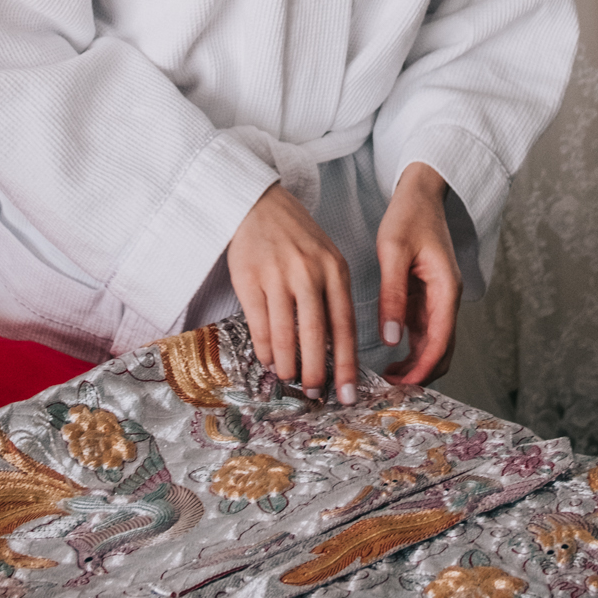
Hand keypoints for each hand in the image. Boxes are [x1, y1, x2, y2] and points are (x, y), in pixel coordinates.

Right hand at [227, 183, 359, 403]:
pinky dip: (264, 347)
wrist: (258, 204)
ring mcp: (278, 274)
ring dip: (287, 362)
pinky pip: (258, 322)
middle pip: (315, 333)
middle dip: (316, 371)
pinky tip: (268, 358)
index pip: (344, 325)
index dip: (346, 363)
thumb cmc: (296, 237)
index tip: (348, 392)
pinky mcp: (249, 277)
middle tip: (315, 394)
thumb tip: (333, 350)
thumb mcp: (326, 259)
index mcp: (334, 269)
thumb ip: (332, 297)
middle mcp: (309, 272)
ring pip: (285, 332)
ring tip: (289, 378)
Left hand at [377, 163, 460, 386]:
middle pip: (443, 350)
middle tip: (389, 389)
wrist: (421, 193)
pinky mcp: (430, 296)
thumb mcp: (393, 251)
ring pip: (435, 343)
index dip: (423, 369)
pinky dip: (412, 348)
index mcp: (447, 288)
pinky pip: (425, 331)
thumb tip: (392, 338)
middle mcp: (449, 298)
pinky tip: (390, 355)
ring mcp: (440, 299)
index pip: (441, 341)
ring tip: (386, 378)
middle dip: (421, 374)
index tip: (400, 386)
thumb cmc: (409, 216)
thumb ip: (393, 295)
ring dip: (417, 364)